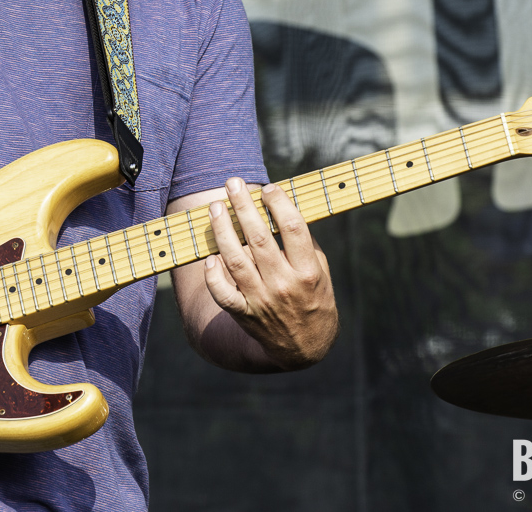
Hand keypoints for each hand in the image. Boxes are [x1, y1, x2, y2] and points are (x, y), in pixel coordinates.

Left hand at [203, 177, 338, 369]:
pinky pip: (223, 293)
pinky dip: (214, 276)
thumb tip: (284, 207)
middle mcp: (284, 285)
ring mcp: (262, 300)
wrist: (304, 347)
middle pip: (259, 239)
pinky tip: (209, 256)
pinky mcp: (244, 313)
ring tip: (215, 208)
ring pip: (235, 260)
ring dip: (222, 230)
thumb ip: (305, 244)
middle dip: (243, 207)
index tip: (267, 188)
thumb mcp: (321, 272)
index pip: (292, 228)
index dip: (278, 204)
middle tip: (232, 184)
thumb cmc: (314, 299)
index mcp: (307, 271)